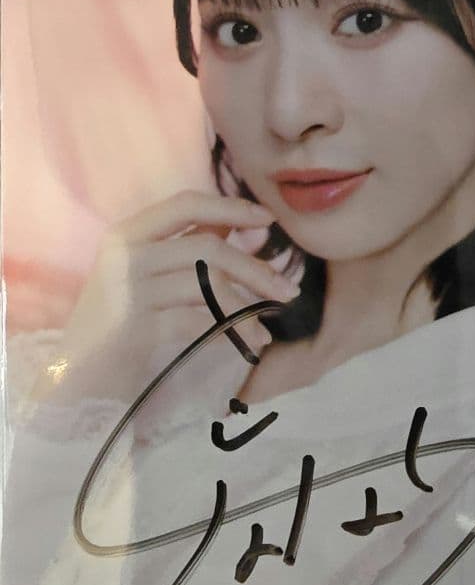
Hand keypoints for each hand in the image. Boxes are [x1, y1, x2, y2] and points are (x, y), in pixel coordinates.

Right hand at [31, 190, 299, 404]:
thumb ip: (184, 246)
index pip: (186, 204)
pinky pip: (199, 320)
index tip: (268, 219)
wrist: (77, 380)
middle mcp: (124, 255)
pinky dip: (231, 330)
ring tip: (268, 327)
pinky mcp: (135, 326)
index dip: (231, 207)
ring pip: (207, 284)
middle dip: (255, 269)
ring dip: (248, 305)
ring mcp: (127, 289)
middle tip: (288, 290)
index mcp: (127, 234)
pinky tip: (249, 341)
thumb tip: (235, 222)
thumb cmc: (118, 327)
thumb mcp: (145, 277)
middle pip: (207, 248)